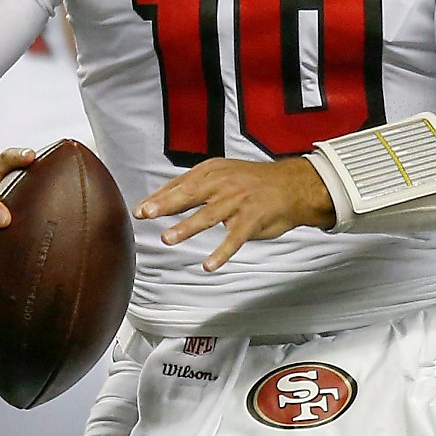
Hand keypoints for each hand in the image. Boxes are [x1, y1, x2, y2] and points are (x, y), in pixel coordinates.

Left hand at [136, 157, 335, 271]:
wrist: (295, 186)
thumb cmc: (255, 182)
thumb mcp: (225, 173)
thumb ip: (197, 184)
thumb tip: (164, 197)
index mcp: (214, 171)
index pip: (181, 184)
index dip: (159, 197)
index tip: (140, 209)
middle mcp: (225, 184)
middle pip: (191, 194)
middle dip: (167, 204)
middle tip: (146, 214)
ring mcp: (239, 201)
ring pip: (209, 215)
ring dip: (188, 227)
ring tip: (168, 238)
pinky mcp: (253, 219)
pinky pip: (235, 238)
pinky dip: (222, 252)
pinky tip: (209, 264)